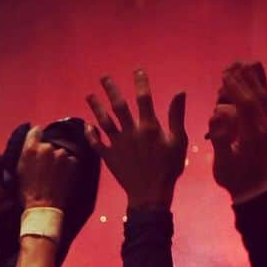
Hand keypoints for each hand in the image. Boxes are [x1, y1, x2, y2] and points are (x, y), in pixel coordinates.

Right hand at [17, 126, 77, 209]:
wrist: (43, 207)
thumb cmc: (27, 192)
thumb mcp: (19, 169)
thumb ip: (25, 153)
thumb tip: (30, 144)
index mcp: (31, 148)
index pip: (36, 131)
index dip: (37, 136)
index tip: (39, 143)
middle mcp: (47, 148)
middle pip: (49, 145)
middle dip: (48, 153)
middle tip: (46, 168)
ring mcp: (61, 155)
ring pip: (61, 153)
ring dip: (59, 161)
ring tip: (54, 175)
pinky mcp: (72, 163)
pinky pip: (71, 161)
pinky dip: (68, 167)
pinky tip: (62, 178)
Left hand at [86, 70, 186, 209]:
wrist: (151, 195)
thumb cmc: (169, 169)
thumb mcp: (178, 142)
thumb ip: (176, 116)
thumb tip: (179, 92)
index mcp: (148, 127)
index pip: (144, 98)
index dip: (141, 82)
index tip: (137, 70)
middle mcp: (130, 132)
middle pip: (118, 106)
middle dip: (110, 90)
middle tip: (103, 77)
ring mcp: (118, 145)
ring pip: (104, 122)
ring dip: (95, 107)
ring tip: (89, 95)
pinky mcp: (109, 158)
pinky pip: (97, 144)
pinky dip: (90, 135)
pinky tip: (87, 125)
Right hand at [208, 62, 266, 196]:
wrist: (253, 187)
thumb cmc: (234, 177)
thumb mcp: (223, 163)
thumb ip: (220, 140)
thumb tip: (215, 116)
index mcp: (255, 135)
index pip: (246, 105)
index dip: (235, 88)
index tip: (224, 75)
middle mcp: (265, 127)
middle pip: (256, 96)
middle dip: (243, 79)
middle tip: (229, 66)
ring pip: (263, 96)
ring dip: (252, 79)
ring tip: (239, 64)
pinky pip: (265, 100)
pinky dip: (259, 85)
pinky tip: (253, 73)